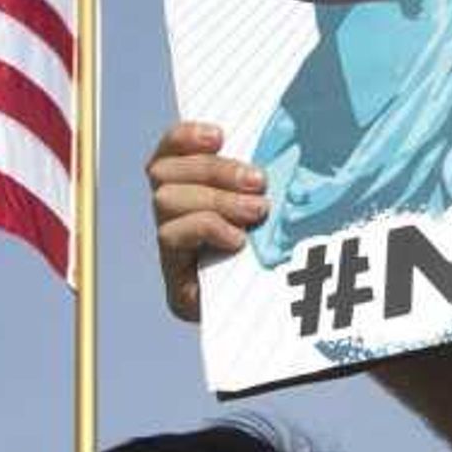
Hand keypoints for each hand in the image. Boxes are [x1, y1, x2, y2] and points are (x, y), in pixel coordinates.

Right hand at [146, 120, 270, 320]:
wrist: (286, 318)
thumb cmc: (287, 253)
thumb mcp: (280, 206)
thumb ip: (268, 177)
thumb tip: (285, 133)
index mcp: (192, 189)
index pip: (169, 152)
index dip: (185, 137)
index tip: (220, 135)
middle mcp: (173, 215)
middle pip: (164, 172)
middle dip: (213, 170)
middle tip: (258, 182)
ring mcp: (171, 246)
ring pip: (165, 200)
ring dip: (215, 200)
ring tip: (257, 211)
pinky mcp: (174, 276)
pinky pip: (170, 237)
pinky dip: (206, 228)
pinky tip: (237, 239)